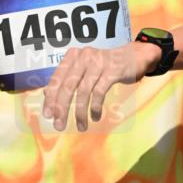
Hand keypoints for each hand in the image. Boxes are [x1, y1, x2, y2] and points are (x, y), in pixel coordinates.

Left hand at [42, 40, 160, 131]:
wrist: (135, 56)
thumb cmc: (107, 65)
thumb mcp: (86, 69)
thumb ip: (68, 78)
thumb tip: (47, 93)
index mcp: (74, 56)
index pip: (57, 78)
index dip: (51, 98)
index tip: (48, 115)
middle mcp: (84, 56)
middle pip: (68, 86)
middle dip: (62, 108)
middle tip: (59, 125)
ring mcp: (99, 62)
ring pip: (84, 91)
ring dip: (80, 112)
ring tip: (81, 126)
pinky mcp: (113, 70)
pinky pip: (99, 92)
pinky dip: (95, 107)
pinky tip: (95, 117)